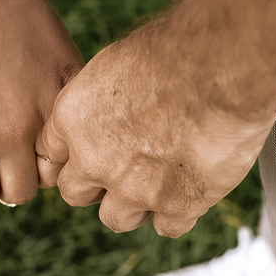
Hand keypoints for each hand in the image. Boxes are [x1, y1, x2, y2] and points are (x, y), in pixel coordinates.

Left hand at [0, 0, 82, 209]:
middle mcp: (15, 134)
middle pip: (22, 192)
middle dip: (9, 183)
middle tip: (3, 160)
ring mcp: (48, 111)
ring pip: (55, 169)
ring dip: (40, 164)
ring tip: (27, 140)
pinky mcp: (70, 86)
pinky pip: (73, 128)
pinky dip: (61, 131)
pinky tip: (44, 113)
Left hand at [36, 8, 275, 237]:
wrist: (223, 64)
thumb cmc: (177, 48)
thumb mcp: (118, 61)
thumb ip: (104, 98)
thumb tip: (111, 107)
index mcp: (72, 118)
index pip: (52, 154)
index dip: (74, 155)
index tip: (91, 152)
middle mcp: (95, 159)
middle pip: (77, 194)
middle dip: (97, 184)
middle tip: (126, 167)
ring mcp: (134, 189)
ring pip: (116, 219)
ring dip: (134, 205)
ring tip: (161, 180)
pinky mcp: (176, 206)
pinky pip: (167, 228)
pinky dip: (178, 213)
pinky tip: (191, 189)